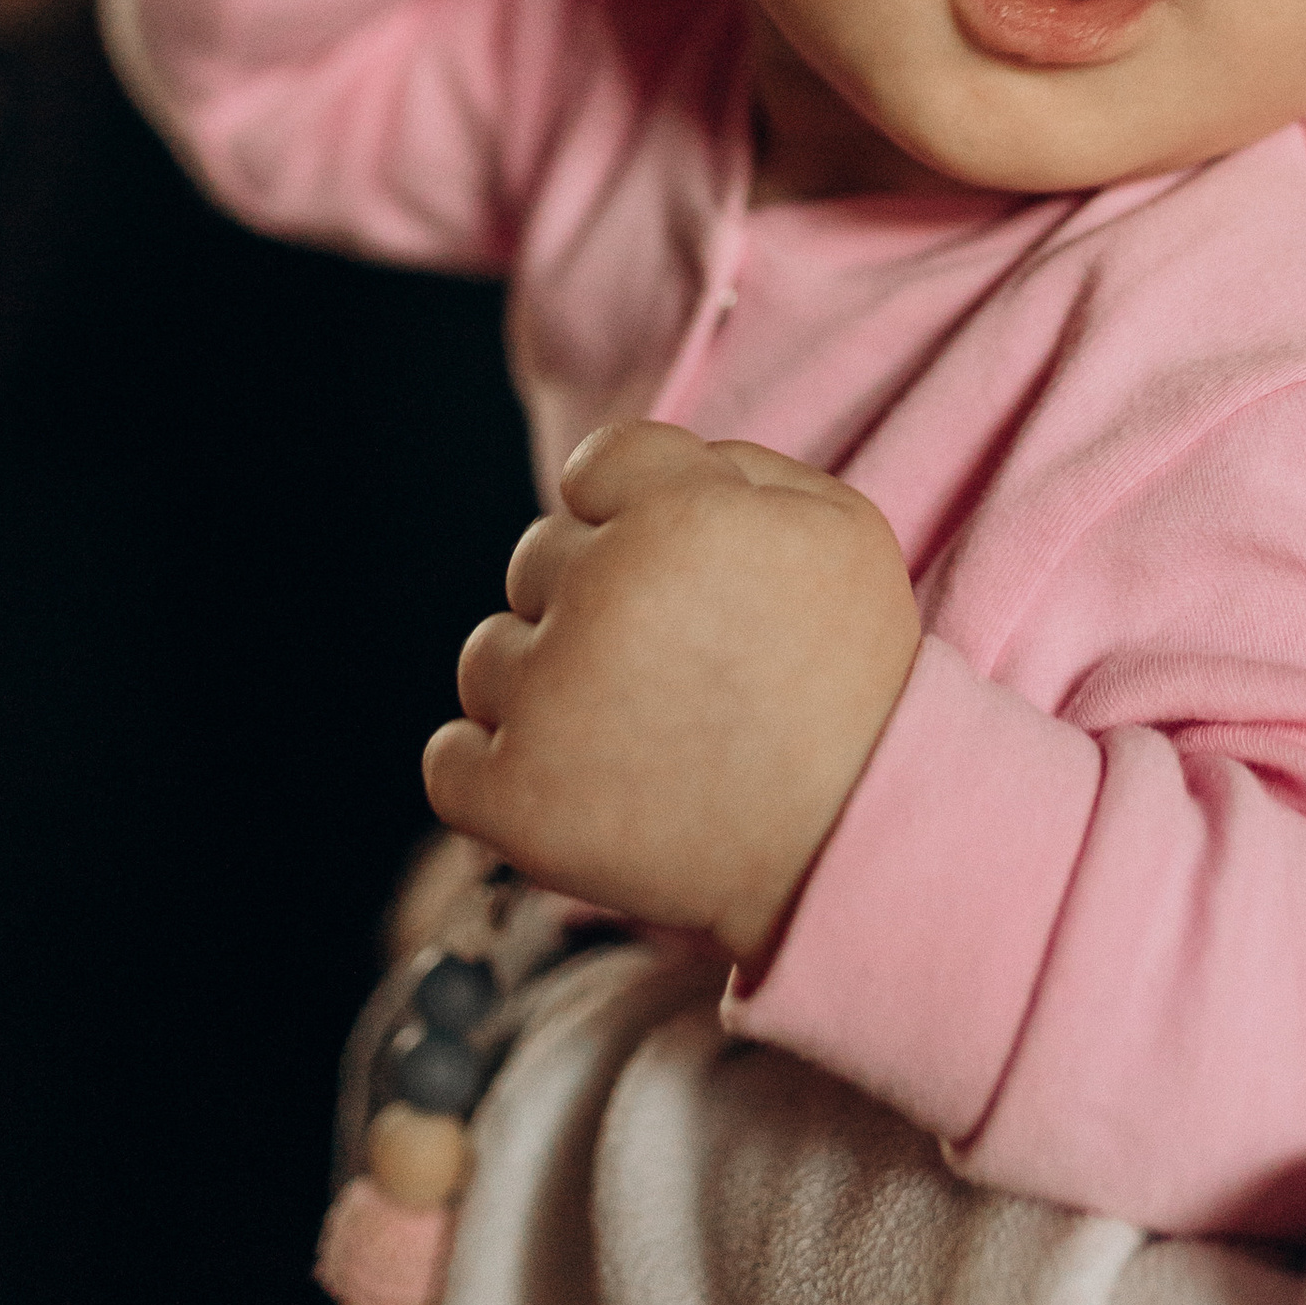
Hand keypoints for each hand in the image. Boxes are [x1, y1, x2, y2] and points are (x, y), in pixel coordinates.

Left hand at [423, 419, 922, 968]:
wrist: (855, 839)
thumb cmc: (853, 679)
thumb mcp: (840, 528)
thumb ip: (736, 467)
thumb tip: (646, 466)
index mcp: (675, 513)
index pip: (595, 465)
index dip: (635, 515)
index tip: (678, 577)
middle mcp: (600, 592)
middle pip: (537, 560)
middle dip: (592, 602)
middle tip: (673, 672)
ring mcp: (548, 699)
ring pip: (489, 656)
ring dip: (543, 686)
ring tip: (634, 738)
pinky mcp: (513, 798)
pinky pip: (450, 760)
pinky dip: (495, 774)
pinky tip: (577, 786)